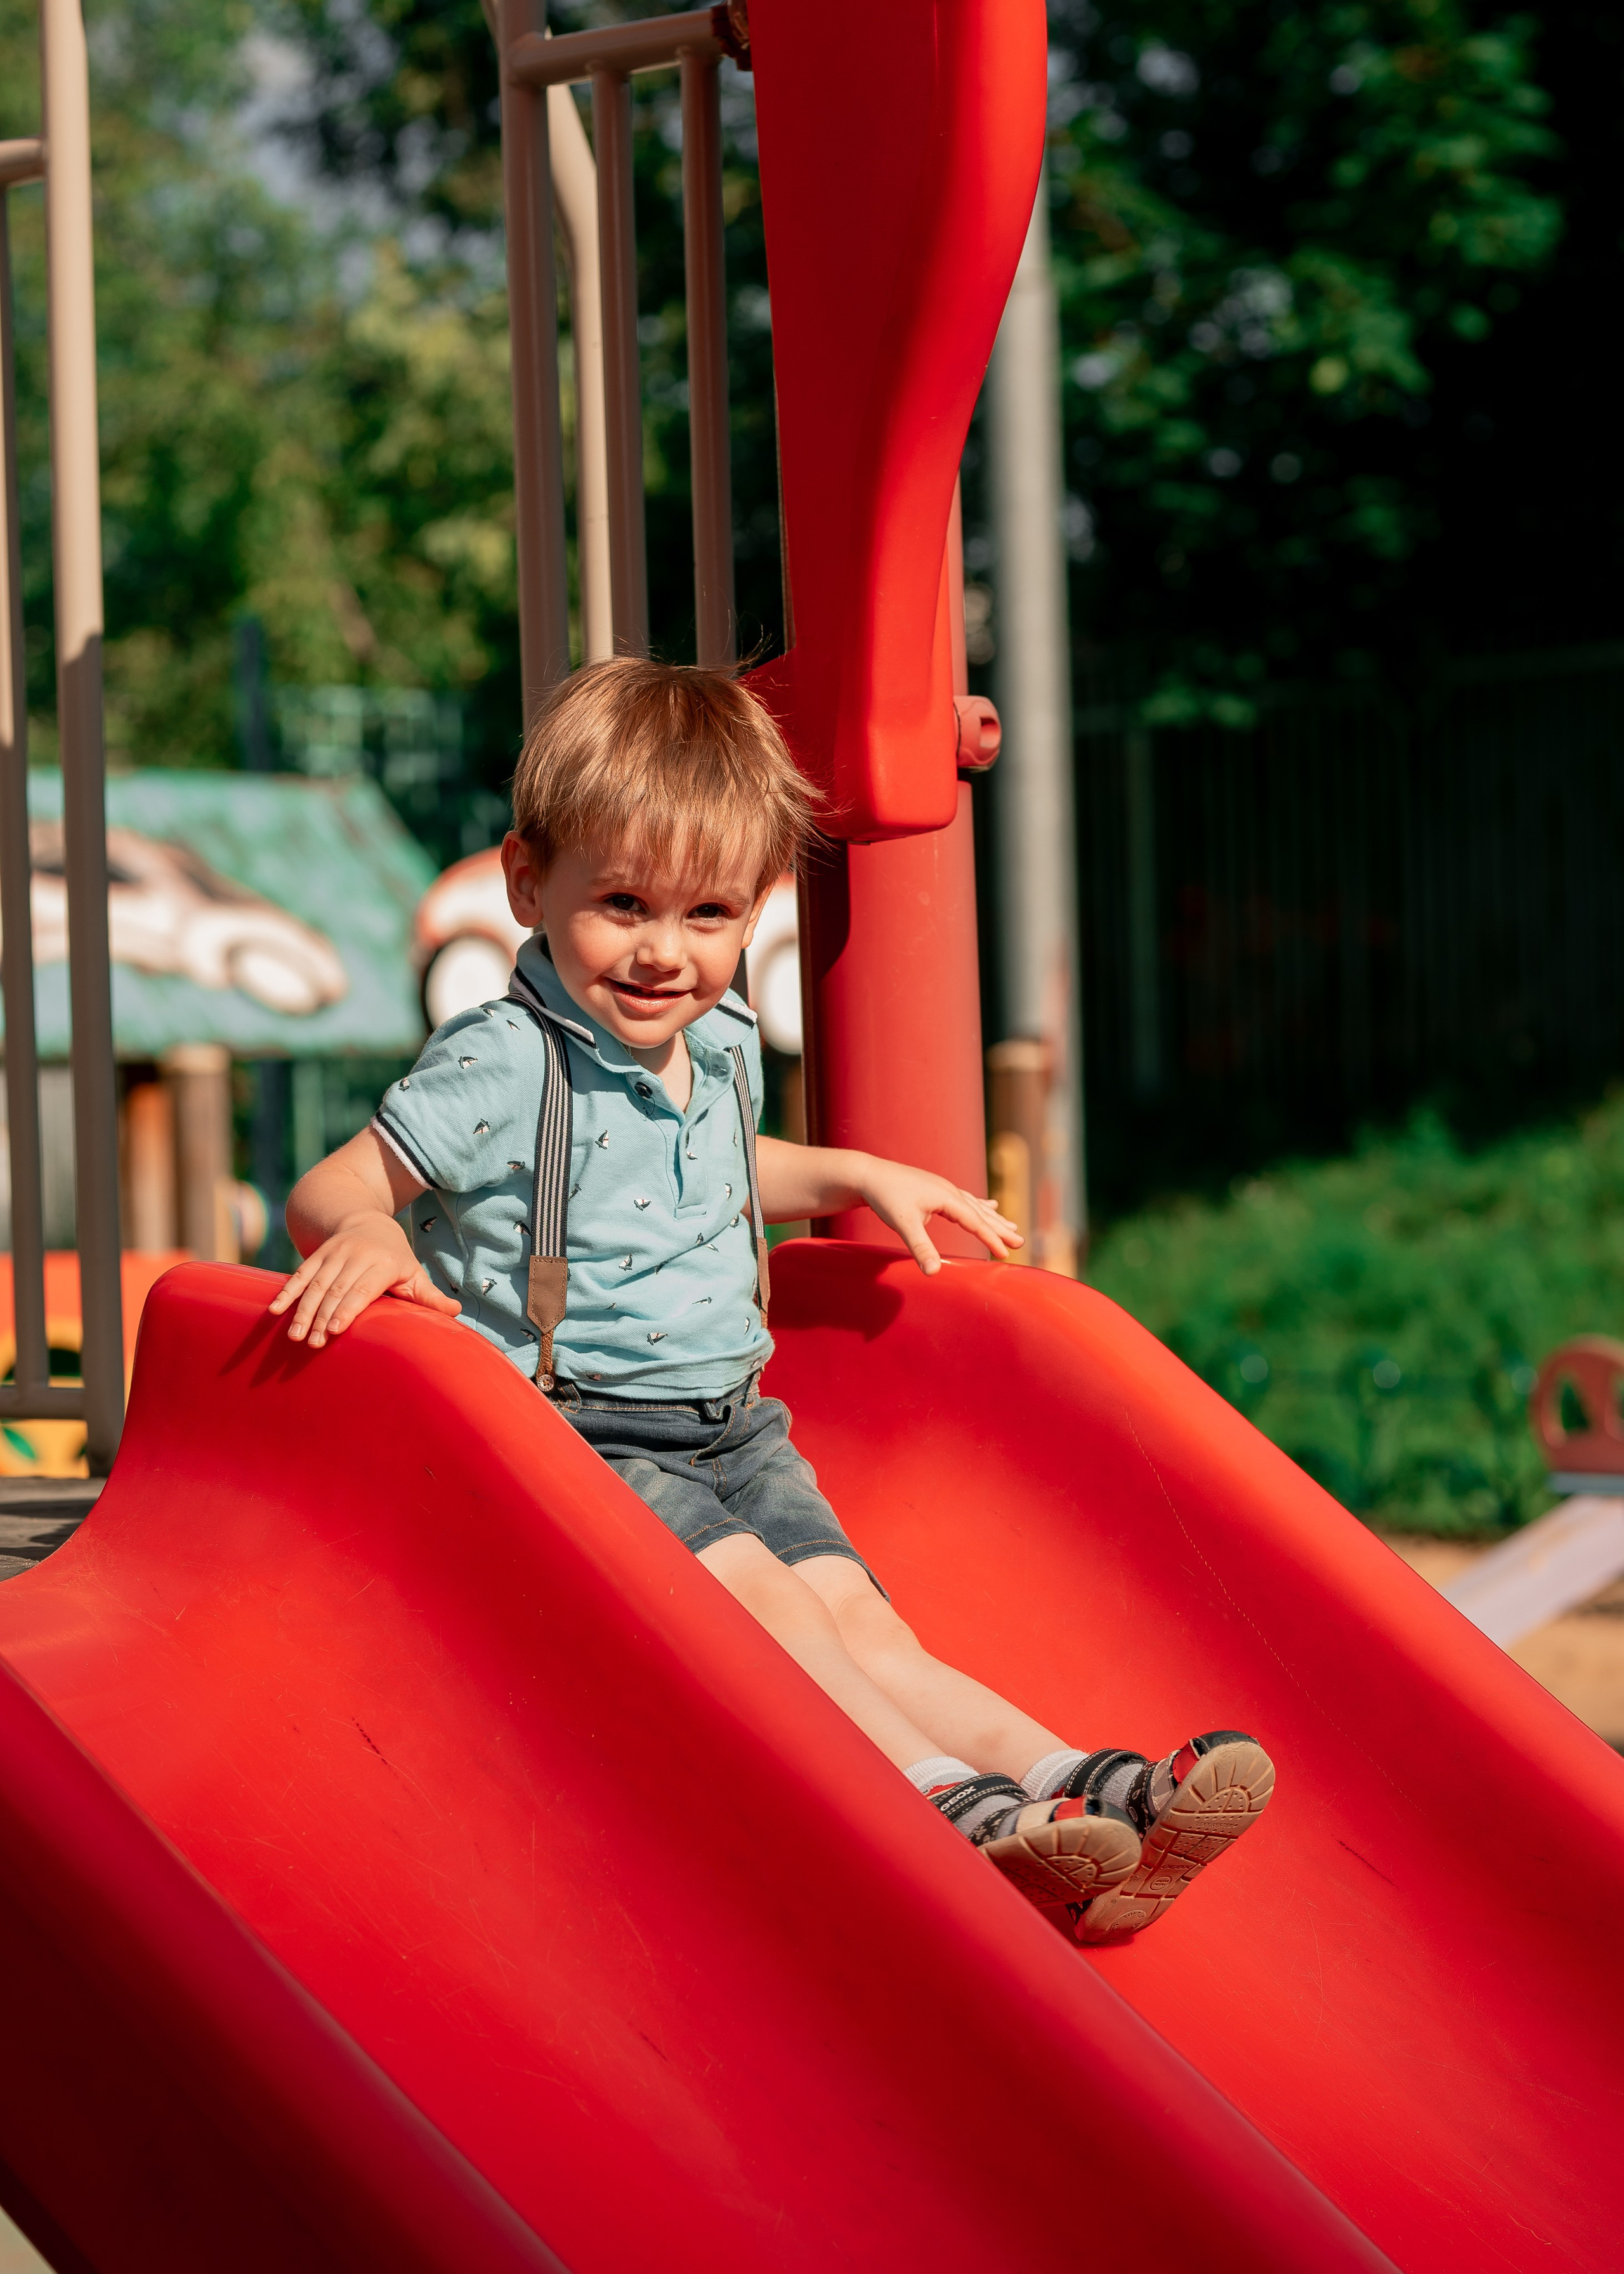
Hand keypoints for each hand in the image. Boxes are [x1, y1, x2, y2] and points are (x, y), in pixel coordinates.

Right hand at [267, 1217, 460, 1347]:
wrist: (365, 1219)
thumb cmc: (395, 1257)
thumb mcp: (413, 1273)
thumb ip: (429, 1296)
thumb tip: (456, 1312)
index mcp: (383, 1263)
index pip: (363, 1288)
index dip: (348, 1308)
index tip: (335, 1330)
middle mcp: (356, 1255)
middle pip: (336, 1289)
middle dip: (322, 1316)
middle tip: (313, 1343)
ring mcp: (333, 1254)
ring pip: (315, 1283)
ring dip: (302, 1310)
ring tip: (295, 1336)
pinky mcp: (316, 1255)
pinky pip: (299, 1274)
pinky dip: (287, 1291)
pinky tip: (275, 1310)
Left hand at [855, 1157, 1023, 1274]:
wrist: (869, 1175)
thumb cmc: (886, 1197)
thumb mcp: (903, 1223)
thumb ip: (921, 1247)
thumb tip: (934, 1272)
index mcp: (946, 1197)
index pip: (974, 1221)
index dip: (991, 1238)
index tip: (1007, 1254)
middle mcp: (949, 1190)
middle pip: (981, 1212)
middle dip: (1001, 1228)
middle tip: (1021, 1242)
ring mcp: (943, 1188)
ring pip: (975, 1206)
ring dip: (994, 1218)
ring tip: (1012, 1226)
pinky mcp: (936, 1190)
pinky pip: (966, 1200)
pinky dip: (980, 1206)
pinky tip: (990, 1205)